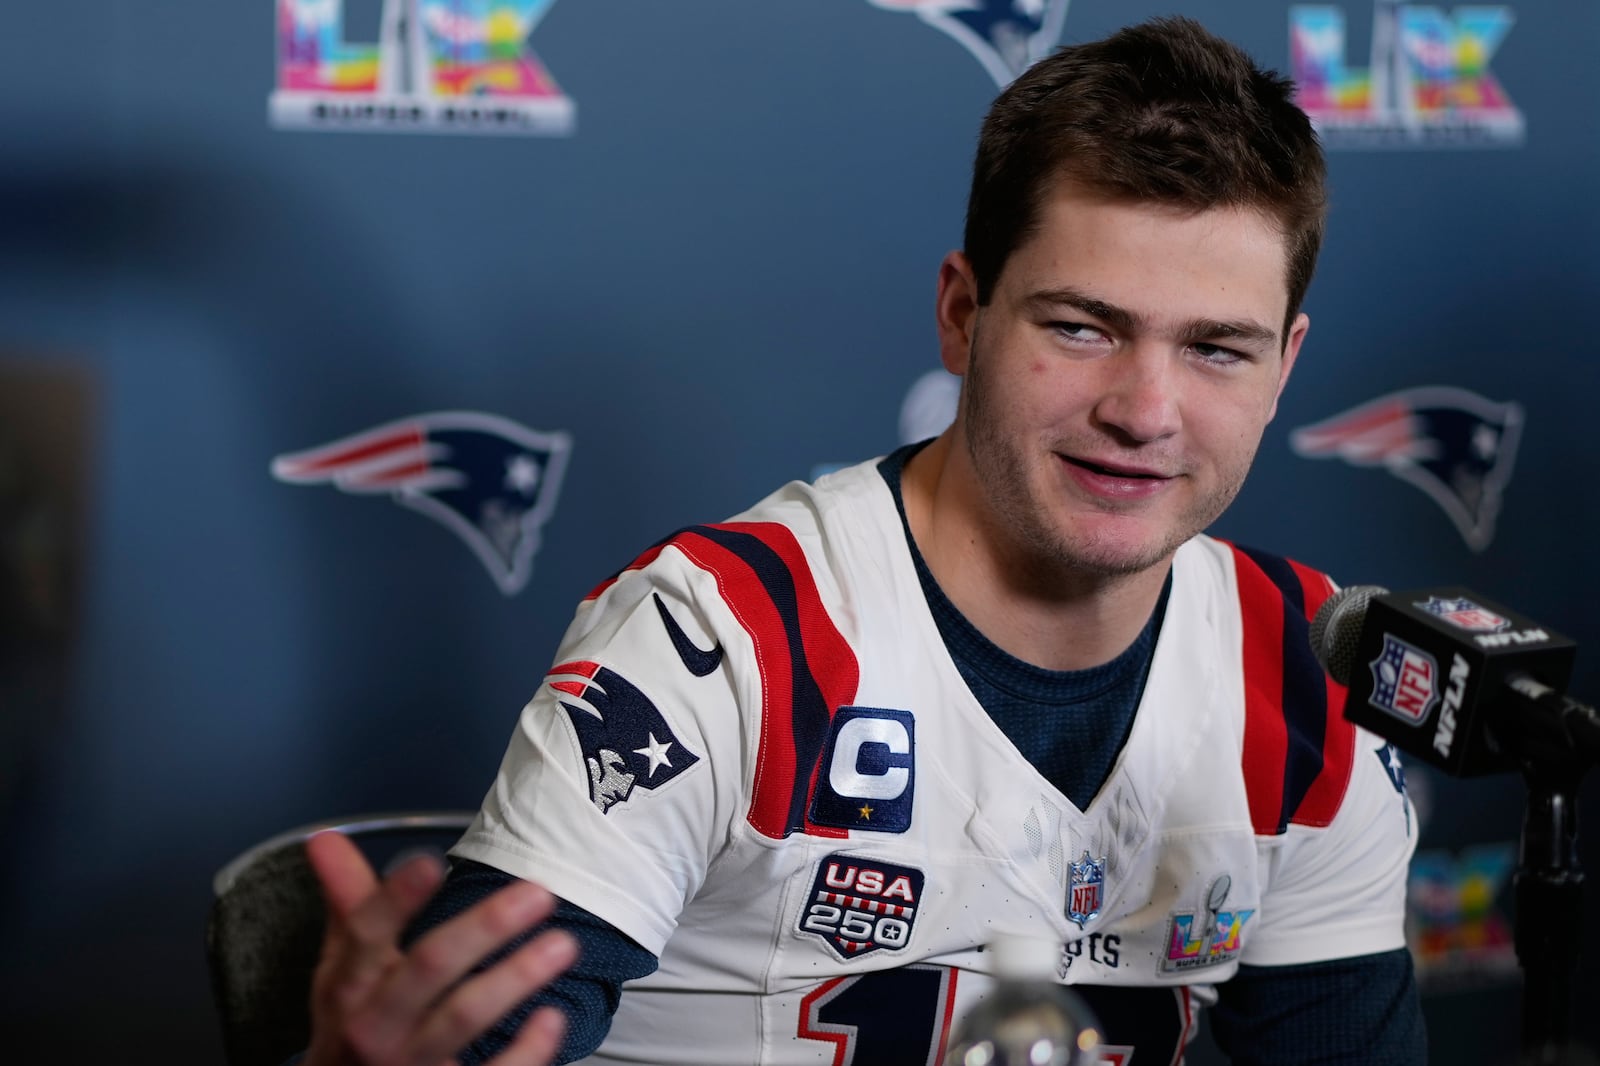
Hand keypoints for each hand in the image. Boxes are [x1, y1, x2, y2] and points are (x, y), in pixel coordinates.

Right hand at [302, 830, 578, 1065]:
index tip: (431, 863)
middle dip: (484, 927)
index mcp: (350, 985)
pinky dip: (526, 1052)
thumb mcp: (342, 970)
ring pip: (463, 1017)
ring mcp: (411, 1063)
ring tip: (562, 944)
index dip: (396, 898)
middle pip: (429, 967)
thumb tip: (326, 837)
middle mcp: (376, 1024)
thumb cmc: (353, 1026)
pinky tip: (552, 1019)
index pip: (367, 932)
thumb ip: (348, 903)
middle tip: (538, 893)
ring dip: (515, 977)